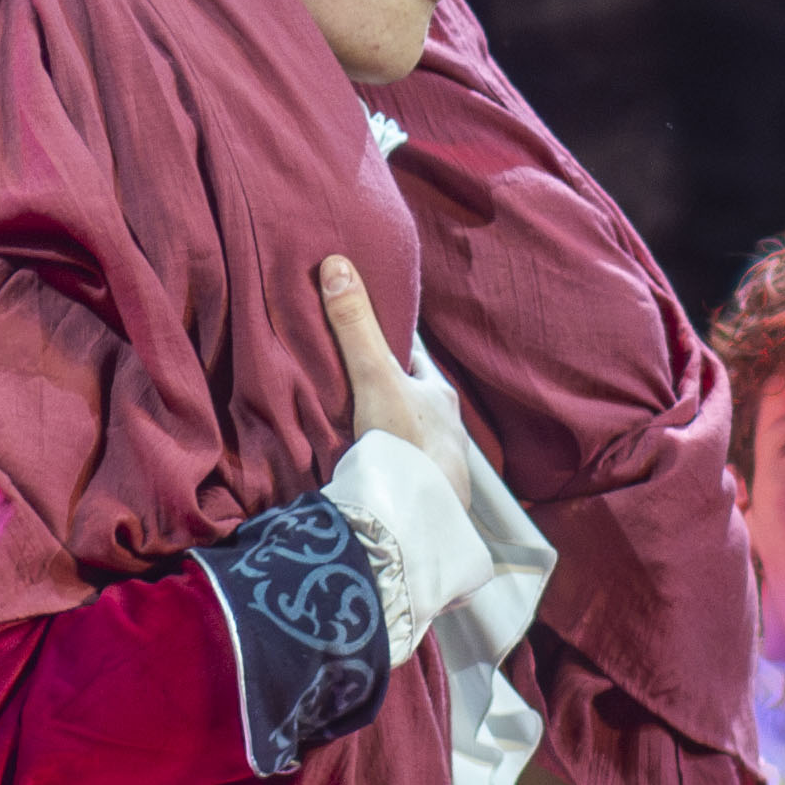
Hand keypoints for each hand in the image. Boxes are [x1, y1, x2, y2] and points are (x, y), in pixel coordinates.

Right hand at [311, 254, 462, 489]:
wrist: (421, 519)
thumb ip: (355, 327)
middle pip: (413, 401)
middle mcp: (448, 428)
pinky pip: (407, 472)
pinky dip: (392, 467)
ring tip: (360, 432)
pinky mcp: (429, 498)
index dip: (392, 349)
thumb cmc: (408, 442)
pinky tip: (375, 472)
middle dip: (389, 395)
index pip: (415, 360)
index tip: (370, 341)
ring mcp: (442, 466)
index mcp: (440, 395)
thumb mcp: (375, 377)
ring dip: (391, 435)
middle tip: (355, 388)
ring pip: (412, 439)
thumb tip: (337, 264)